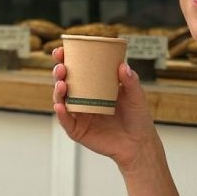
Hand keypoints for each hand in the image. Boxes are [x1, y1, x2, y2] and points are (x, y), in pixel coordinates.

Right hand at [52, 47, 156, 169]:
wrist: (139, 144)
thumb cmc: (137, 117)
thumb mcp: (136, 96)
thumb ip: (131, 81)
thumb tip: (122, 66)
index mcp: (95, 86)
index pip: (77, 70)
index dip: (66, 60)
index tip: (61, 51)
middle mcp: (83, 99)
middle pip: (65, 83)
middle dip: (58, 73)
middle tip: (61, 67)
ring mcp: (79, 115)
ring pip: (62, 100)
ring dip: (57, 91)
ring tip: (61, 84)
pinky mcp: (77, 131)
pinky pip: (66, 121)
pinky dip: (61, 114)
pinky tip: (60, 106)